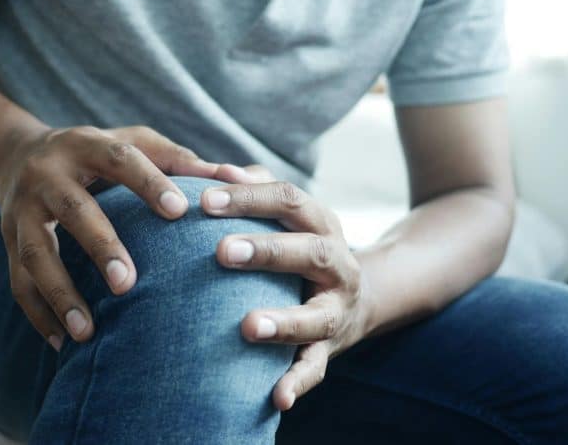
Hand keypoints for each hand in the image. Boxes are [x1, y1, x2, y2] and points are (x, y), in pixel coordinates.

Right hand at [0, 125, 261, 350]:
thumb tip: (237, 176)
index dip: (149, 182)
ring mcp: (22, 211)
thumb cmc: (97, 155)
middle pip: (73, 210)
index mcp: (86, 145)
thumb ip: (179, 160)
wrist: (19, 156)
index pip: (119, 158)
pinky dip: (39, 315)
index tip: (180, 211)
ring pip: (36, 253)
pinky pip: (17, 282)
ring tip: (87, 332)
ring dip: (60, 293)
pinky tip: (63, 344)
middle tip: (129, 284)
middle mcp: (48, 175)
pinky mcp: (7, 242)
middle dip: (100, 246)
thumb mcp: (132, 144)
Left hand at [201, 180, 370, 410]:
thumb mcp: (291, 215)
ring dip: (284, 321)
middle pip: (309, 251)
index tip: (205, 200)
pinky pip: (316, 367)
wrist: (361, 295)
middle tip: (221, 252)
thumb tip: (216, 169)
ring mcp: (337, 308)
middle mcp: (337, 263)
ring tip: (247, 327)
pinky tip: (276, 398)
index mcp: (321, 223)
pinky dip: (298, 383)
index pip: (289, 200)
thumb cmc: (303, 246)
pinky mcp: (331, 347)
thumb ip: (256, 190)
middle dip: (267, 251)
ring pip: (317, 315)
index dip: (249, 198)